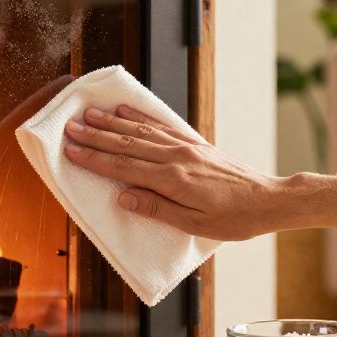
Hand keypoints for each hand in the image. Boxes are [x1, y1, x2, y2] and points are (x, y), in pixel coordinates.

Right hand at [62, 105, 279, 239]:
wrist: (267, 200)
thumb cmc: (233, 219)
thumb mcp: (194, 224)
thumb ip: (157, 209)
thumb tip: (123, 198)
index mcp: (173, 180)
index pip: (124, 167)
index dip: (95, 158)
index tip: (71, 150)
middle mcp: (177, 157)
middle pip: (126, 144)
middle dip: (95, 136)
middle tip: (69, 128)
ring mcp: (186, 147)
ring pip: (140, 132)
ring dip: (112, 123)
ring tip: (89, 115)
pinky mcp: (194, 143)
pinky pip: (161, 127)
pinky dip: (140, 118)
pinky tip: (124, 112)